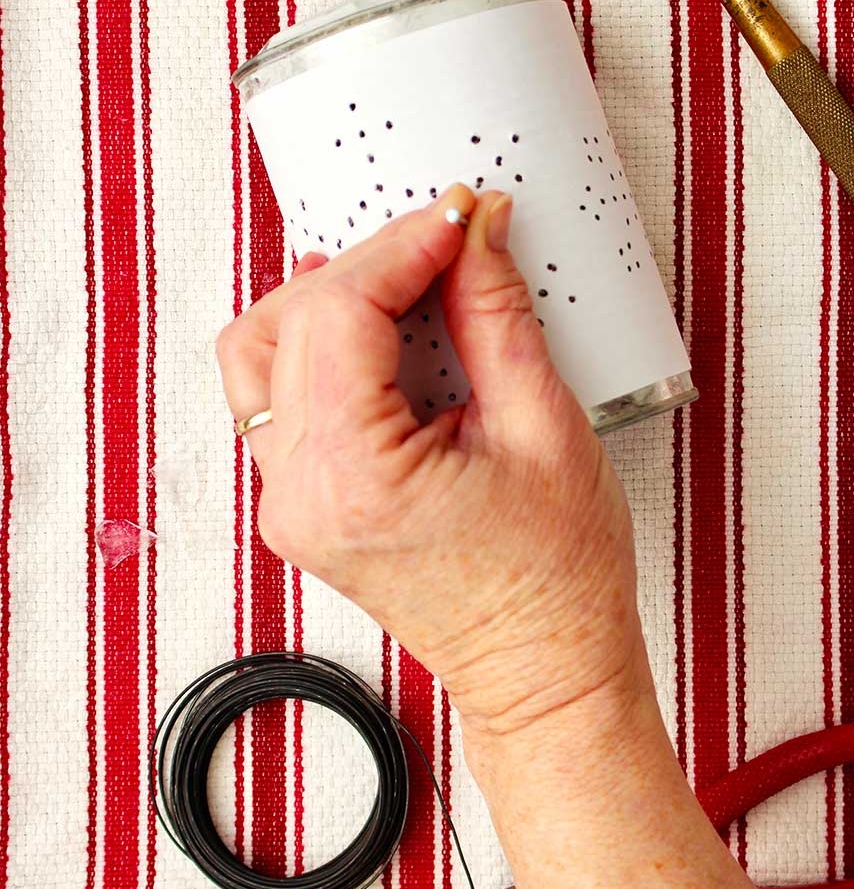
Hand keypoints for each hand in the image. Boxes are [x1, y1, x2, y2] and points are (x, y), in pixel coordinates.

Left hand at [216, 185, 642, 737]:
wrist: (546, 672)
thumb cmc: (559, 583)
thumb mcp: (545, 428)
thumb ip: (497, 316)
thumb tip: (479, 233)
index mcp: (352, 477)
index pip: (340, 311)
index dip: (401, 246)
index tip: (460, 216)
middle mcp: (298, 492)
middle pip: (289, 321)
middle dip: (370, 263)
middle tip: (450, 240)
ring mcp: (288, 502)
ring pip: (260, 354)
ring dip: (328, 300)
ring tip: (410, 281)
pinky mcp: (301, 503)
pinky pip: (281, 396)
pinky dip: (323, 346)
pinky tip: (386, 331)